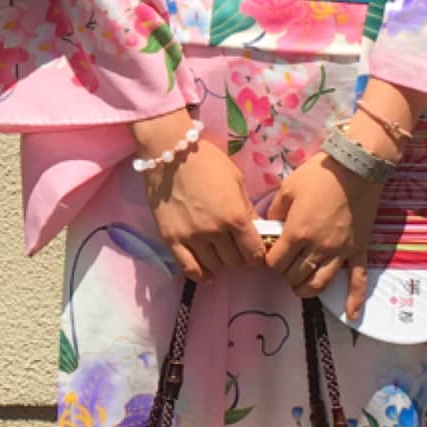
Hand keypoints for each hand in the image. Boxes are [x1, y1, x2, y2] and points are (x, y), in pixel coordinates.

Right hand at [140, 126, 265, 282]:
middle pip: (235, 263)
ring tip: (219, 252)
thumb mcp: (236, 181)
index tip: (253, 249)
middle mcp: (215, 232)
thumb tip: (255, 232)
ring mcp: (191, 238)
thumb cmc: (207, 162)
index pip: (254, 253)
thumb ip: (247, 210)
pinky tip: (205, 268)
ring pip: (214, 267)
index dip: (257, 254)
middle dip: (239, 258)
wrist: (170, 153)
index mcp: (235, 216)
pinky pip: (189, 269)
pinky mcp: (171, 240)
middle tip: (235, 247)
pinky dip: (200, 273)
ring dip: (220, 263)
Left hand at [262, 151, 382, 319]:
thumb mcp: (288, 188)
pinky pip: (358, 279)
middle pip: (295, 276)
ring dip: (306, 288)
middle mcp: (318, 248)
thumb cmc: (319, 174)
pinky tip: (351, 315)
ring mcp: (340, 252)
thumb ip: (275, 212)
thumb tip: (270, 227)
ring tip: (300, 285)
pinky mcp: (358, 250)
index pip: (275, 263)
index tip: (270, 254)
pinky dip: (354, 300)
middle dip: (285, 274)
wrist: (356, 167)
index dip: (269, 262)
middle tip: (284, 265)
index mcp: (297, 233)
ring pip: (320, 283)